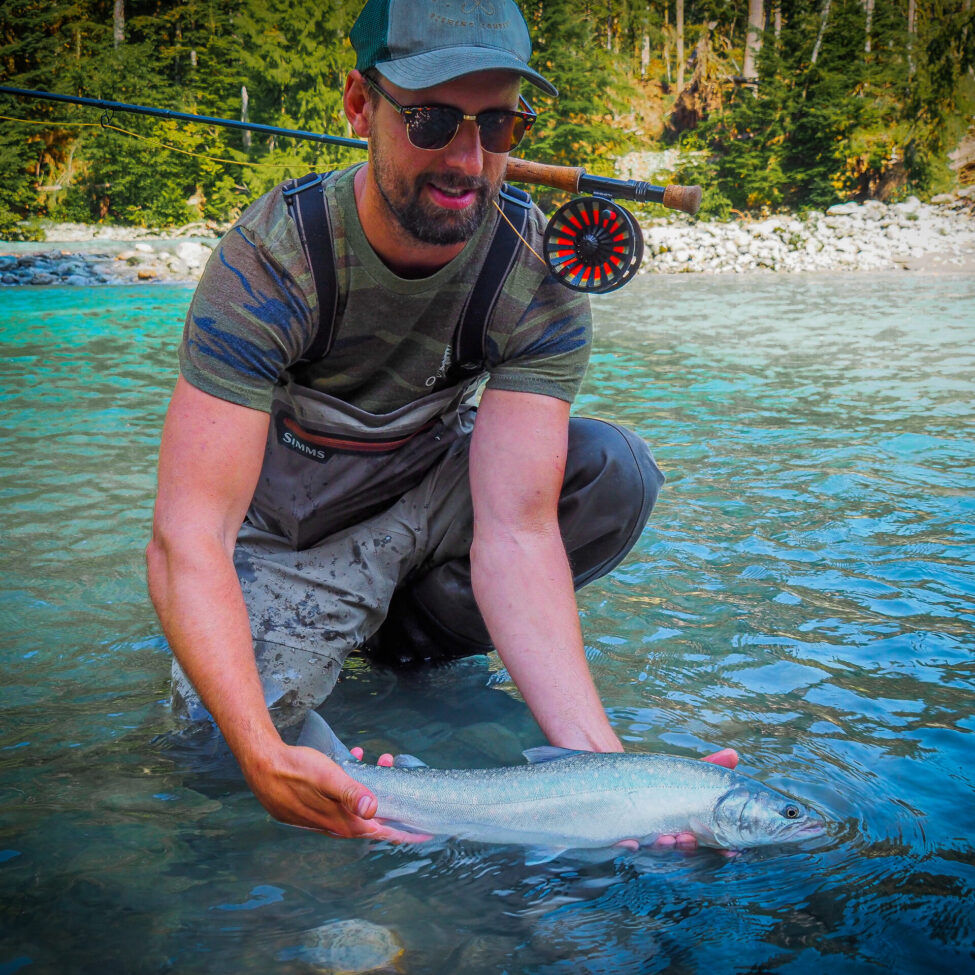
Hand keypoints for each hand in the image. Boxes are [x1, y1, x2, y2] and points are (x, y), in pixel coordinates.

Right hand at [240, 740, 424, 841]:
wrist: (261, 765)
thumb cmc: (295, 769)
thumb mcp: (328, 777)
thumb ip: (351, 793)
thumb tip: (374, 810)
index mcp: (342, 821)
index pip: (381, 832)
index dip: (404, 832)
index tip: (426, 833)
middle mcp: (334, 824)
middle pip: (371, 817)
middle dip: (390, 798)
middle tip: (400, 777)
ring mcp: (321, 817)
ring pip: (356, 805)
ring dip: (370, 786)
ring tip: (379, 760)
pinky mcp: (311, 807)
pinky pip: (341, 799)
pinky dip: (352, 783)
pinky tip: (354, 759)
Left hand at [614, 748, 740, 852]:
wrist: (602, 776)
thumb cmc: (647, 778)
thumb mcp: (677, 773)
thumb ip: (706, 766)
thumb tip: (734, 754)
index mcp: (682, 826)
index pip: (704, 841)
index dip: (719, 849)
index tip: (732, 850)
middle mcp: (662, 837)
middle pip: (679, 848)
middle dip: (687, 847)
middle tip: (690, 838)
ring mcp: (639, 840)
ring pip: (652, 851)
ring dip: (662, 848)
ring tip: (667, 839)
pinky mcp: (613, 841)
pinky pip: (619, 850)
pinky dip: (626, 848)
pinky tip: (629, 843)